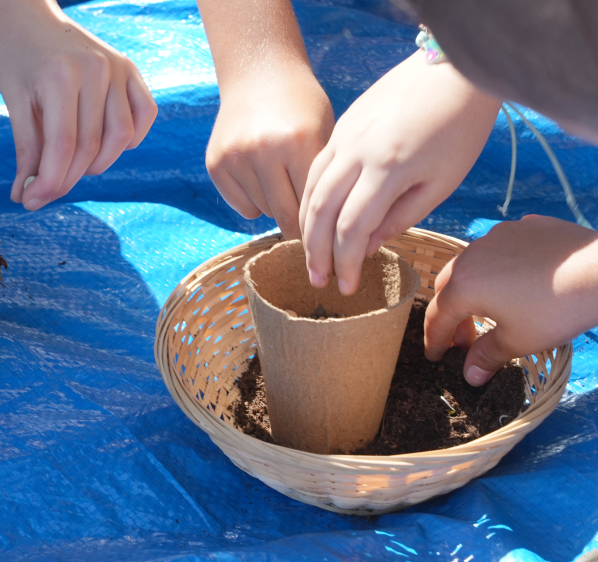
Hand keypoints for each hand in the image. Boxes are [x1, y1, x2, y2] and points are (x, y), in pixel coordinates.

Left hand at [0, 0, 156, 210]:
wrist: (26, 14)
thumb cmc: (14, 57)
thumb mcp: (13, 102)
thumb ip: (26, 150)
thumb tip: (25, 196)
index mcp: (60, 76)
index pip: (63, 147)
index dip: (49, 182)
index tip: (30, 202)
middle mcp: (96, 70)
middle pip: (91, 147)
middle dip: (67, 179)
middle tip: (45, 191)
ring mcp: (118, 68)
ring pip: (120, 137)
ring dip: (98, 164)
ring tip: (73, 165)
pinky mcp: (130, 70)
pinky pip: (144, 115)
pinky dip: (130, 138)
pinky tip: (106, 145)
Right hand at [206, 63, 332, 237]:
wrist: (260, 75)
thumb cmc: (302, 109)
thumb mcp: (324, 133)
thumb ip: (322, 178)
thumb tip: (324, 230)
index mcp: (298, 142)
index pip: (312, 204)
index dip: (321, 219)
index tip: (327, 228)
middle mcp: (263, 150)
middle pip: (284, 215)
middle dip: (298, 225)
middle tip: (308, 226)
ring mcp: (236, 157)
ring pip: (264, 211)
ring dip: (277, 207)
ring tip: (284, 185)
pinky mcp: (216, 164)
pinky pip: (242, 206)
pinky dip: (255, 202)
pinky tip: (262, 181)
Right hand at [300, 52, 500, 293]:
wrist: (453, 68)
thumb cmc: (458, 128)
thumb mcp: (441, 182)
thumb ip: (401, 217)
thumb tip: (365, 247)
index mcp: (387, 169)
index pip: (351, 228)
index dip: (345, 263)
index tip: (347, 287)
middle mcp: (356, 153)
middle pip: (321, 212)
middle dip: (316, 252)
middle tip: (317, 281)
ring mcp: (344, 136)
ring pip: (311, 190)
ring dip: (307, 228)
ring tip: (311, 256)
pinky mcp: (342, 125)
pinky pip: (315, 168)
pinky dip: (310, 198)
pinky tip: (315, 218)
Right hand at [424, 215, 597, 385]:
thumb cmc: (556, 309)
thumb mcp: (518, 341)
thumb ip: (486, 356)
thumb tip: (470, 376)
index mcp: (464, 285)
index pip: (437, 317)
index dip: (435, 340)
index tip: (436, 357)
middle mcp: (471, 256)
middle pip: (448, 287)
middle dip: (451, 314)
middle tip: (464, 338)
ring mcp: (497, 236)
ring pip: (471, 264)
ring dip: (472, 288)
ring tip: (489, 308)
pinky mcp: (523, 227)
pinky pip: (499, 249)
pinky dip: (498, 268)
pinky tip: (517, 280)